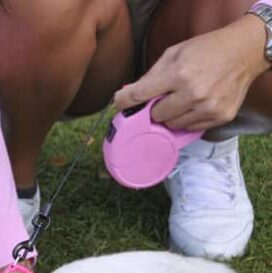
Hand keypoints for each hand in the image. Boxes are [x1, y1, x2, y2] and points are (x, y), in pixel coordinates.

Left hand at [114, 14, 270, 131]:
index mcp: (178, 74)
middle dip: (155, 107)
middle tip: (163, 97)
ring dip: (172, 115)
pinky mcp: (220, 116)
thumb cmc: (206, 49)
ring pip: (172, 125)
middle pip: (155, 115)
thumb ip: (150, 75)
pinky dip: (188, 119)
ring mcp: (208, 107)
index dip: (124, 101)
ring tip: (182, 99)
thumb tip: (126, 95)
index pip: (139, 95)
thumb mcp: (174, 53)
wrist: (246, 51)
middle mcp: (193, 94)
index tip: (119, 103)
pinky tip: (195, 104)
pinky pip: (191, 128)